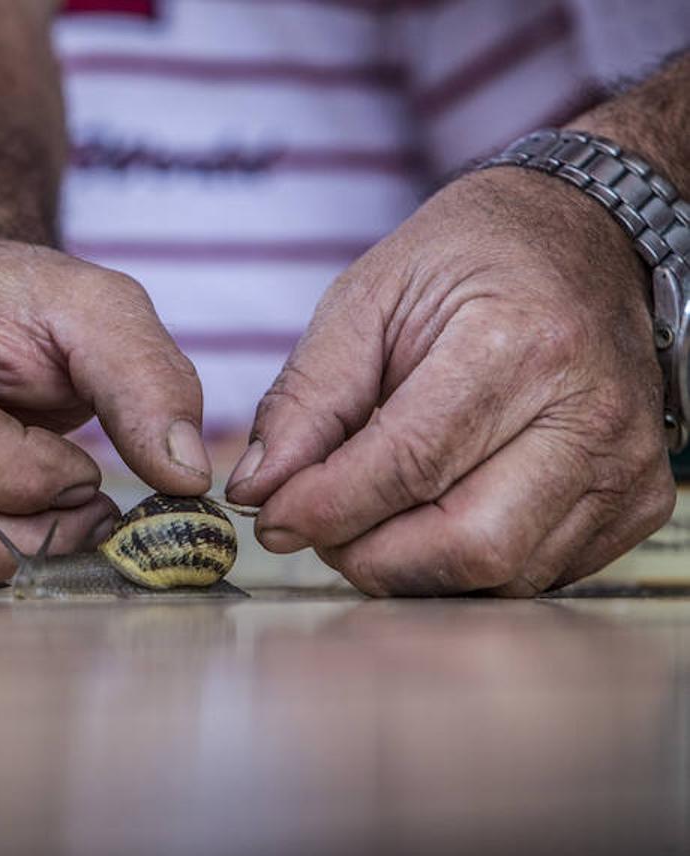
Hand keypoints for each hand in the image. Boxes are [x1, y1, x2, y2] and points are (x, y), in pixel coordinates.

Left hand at [226, 167, 674, 595]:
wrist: (583, 236)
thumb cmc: (466, 260)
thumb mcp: (364, 299)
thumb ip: (306, 399)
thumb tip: (258, 489)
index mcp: (520, 344)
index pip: (410, 466)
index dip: (327, 508)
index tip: (271, 520)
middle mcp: (590, 413)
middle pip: (467, 545)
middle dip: (370, 556)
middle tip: (320, 526)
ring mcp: (627, 464)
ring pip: (502, 576)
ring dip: (412, 568)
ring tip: (370, 515)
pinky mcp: (640, 502)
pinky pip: (537, 575)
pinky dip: (464, 568)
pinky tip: (431, 517)